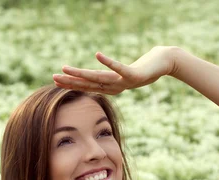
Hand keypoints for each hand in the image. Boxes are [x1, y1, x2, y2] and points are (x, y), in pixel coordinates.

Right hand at [52, 46, 177, 94]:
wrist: (164, 64)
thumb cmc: (145, 67)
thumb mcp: (126, 72)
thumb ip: (113, 73)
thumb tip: (101, 72)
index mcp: (112, 87)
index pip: (88, 86)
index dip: (72, 84)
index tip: (56, 80)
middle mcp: (116, 87)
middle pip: (89, 84)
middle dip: (71, 81)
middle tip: (54, 78)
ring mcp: (124, 82)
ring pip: (99, 78)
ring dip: (82, 74)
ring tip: (66, 68)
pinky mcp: (134, 74)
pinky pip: (119, 67)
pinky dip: (108, 62)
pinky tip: (97, 55)